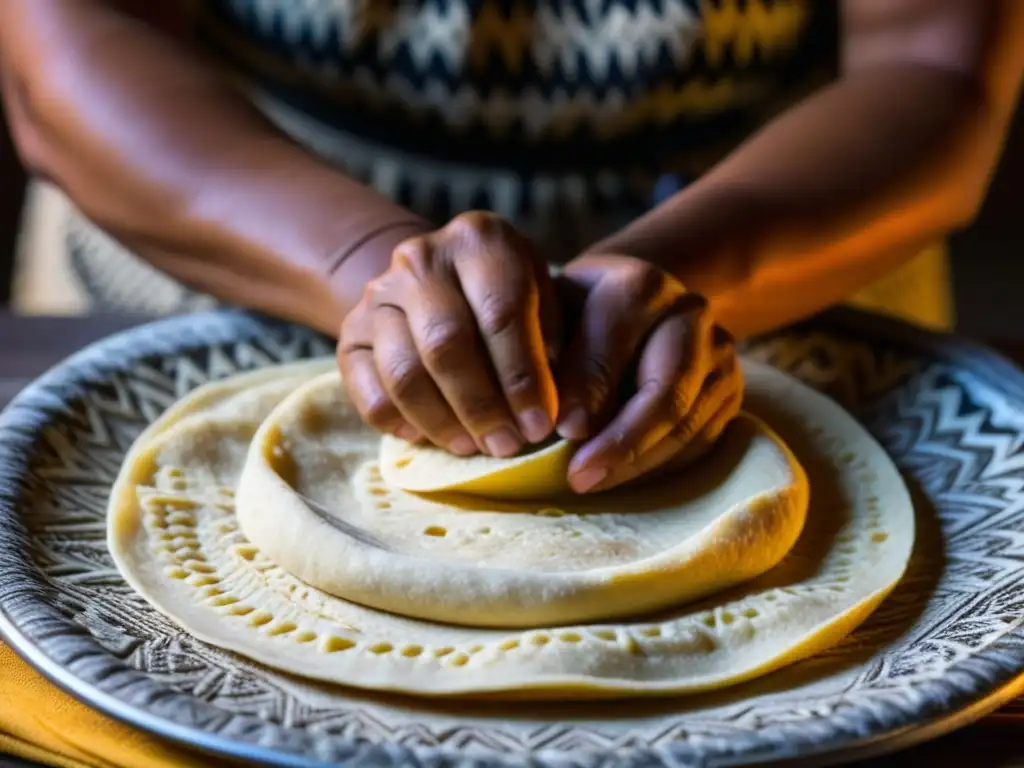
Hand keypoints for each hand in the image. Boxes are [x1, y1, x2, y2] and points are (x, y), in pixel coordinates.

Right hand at [338, 212, 559, 456]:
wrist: (437, 281)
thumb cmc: (509, 299)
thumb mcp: (543, 300)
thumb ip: (553, 343)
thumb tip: (555, 408)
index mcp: (480, 241)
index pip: (501, 312)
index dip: (523, 377)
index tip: (541, 424)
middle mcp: (422, 259)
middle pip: (447, 343)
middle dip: (482, 405)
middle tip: (508, 445)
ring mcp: (378, 295)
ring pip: (405, 373)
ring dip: (444, 422)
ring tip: (475, 447)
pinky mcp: (350, 335)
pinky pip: (369, 394)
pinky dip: (401, 424)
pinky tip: (432, 438)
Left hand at [554, 255, 741, 493]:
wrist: (635, 299)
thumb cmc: (578, 309)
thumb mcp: (554, 313)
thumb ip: (550, 354)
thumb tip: (556, 423)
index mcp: (640, 288)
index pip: (616, 344)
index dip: (587, 391)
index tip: (560, 431)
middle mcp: (690, 314)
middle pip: (667, 391)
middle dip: (621, 441)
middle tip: (579, 477)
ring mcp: (719, 352)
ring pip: (688, 422)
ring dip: (638, 462)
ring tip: (592, 483)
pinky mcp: (730, 389)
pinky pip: (702, 439)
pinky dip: (661, 465)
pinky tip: (622, 477)